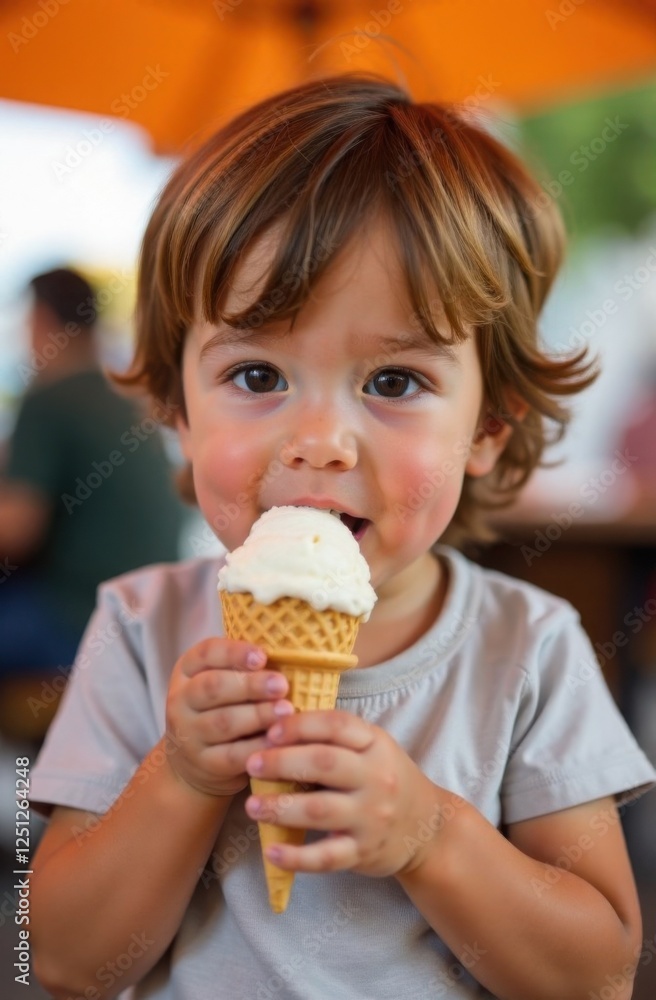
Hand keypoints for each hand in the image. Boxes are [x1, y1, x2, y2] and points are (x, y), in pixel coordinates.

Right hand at [165, 638, 294, 797]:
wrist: (193, 760)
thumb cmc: (221, 706)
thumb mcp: (222, 680)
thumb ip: (245, 668)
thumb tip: (290, 656)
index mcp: (187, 670)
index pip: (206, 653)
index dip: (235, 653)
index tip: (263, 656)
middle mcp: (181, 700)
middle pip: (213, 687)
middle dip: (250, 685)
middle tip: (281, 684)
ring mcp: (189, 733)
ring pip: (223, 722)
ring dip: (258, 715)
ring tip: (286, 710)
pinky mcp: (204, 763)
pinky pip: (233, 754)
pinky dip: (258, 746)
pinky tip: (279, 740)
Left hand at [244, 710, 449, 877]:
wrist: (427, 828)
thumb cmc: (387, 778)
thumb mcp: (373, 748)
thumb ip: (336, 737)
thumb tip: (278, 725)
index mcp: (375, 744)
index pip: (336, 725)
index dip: (300, 724)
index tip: (271, 730)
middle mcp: (376, 778)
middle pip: (324, 763)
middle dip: (282, 762)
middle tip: (251, 764)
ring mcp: (371, 817)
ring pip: (320, 810)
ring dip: (281, 807)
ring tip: (252, 806)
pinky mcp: (363, 852)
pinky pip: (326, 857)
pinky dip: (296, 857)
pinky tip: (271, 850)